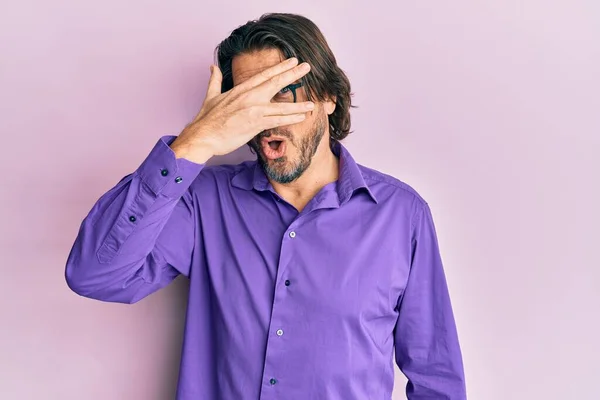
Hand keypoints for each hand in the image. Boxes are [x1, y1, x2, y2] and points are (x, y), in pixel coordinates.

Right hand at [170, 57, 313, 162]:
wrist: (202, 136)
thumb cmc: (206, 120)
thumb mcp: (210, 96)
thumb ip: (215, 80)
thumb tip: (213, 67)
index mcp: (240, 90)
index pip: (263, 75)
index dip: (279, 67)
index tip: (292, 61)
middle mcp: (248, 97)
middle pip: (275, 83)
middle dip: (293, 74)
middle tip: (307, 67)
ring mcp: (253, 110)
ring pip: (280, 105)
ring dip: (298, 104)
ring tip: (312, 103)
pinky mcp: (255, 124)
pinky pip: (277, 121)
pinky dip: (290, 119)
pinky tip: (301, 117)